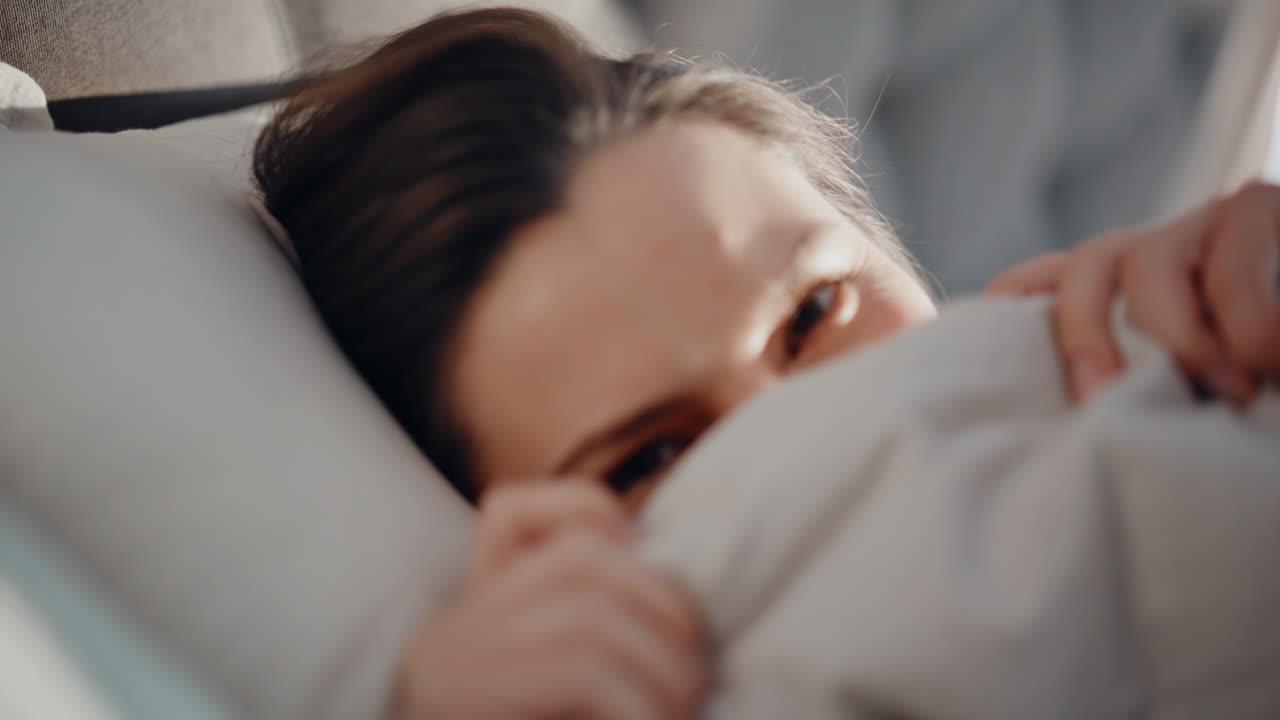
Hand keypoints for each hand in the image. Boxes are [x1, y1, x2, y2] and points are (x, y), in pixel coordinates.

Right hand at [395, 482, 707, 719]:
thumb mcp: (559, 696)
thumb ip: (592, 646)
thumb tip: (671, 602)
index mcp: (466, 623)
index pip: (510, 514)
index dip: (594, 520)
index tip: (640, 587)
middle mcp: (448, 636)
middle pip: (578, 560)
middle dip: (664, 608)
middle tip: (695, 676)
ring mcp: (448, 672)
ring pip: (589, 615)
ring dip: (662, 665)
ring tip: (682, 710)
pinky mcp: (463, 704)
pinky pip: (580, 671)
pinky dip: (639, 705)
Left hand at [986, 181, 1279, 404]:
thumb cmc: (1262, 366)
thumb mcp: (1200, 380)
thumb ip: (1145, 385)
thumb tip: (1086, 430)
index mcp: (1125, 289)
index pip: (1041, 283)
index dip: (1010, 306)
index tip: (984, 344)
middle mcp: (1153, 250)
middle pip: (1080, 270)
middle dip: (1079, 336)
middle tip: (1098, 403)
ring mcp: (1204, 222)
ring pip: (1145, 264)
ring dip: (1179, 339)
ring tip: (1228, 389)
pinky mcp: (1257, 206)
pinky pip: (1230, 265)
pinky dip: (1250, 326)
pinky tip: (1273, 360)